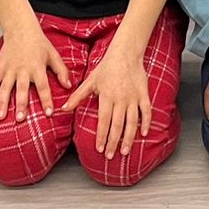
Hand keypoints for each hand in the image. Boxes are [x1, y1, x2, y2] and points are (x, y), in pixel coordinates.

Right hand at [0, 21, 70, 120]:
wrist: (20, 28)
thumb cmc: (38, 43)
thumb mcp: (53, 54)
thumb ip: (61, 71)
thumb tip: (69, 86)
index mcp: (37, 67)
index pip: (43, 86)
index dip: (46, 99)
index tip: (48, 112)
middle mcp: (23, 69)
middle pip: (22, 89)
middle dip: (21, 104)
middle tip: (21, 118)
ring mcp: (9, 69)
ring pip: (5, 88)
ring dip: (3, 103)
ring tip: (1, 117)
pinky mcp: (0, 68)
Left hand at [64, 42, 149, 158]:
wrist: (126, 53)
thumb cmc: (106, 68)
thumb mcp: (90, 81)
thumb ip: (77, 96)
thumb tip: (62, 109)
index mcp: (106, 96)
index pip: (103, 120)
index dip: (101, 135)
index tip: (99, 149)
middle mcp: (120, 98)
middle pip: (117, 125)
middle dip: (113, 142)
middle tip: (109, 156)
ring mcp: (133, 97)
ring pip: (132, 122)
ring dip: (129, 138)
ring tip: (125, 151)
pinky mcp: (143, 94)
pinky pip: (146, 111)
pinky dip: (146, 123)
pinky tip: (144, 134)